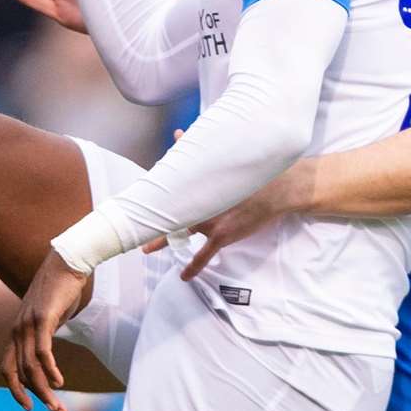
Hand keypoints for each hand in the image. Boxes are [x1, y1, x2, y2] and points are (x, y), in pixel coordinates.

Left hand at [2, 249, 88, 410]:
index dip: (16, 390)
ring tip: (59, 405)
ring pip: (31, 367)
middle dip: (36, 396)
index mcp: (17, 331)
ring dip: (45, 390)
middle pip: (19, 373)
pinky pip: (43, 352)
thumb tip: (50, 354)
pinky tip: (60, 381)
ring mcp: (28, 324)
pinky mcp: (42, 318)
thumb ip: (46, 336)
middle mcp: (18, 329)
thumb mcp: (50, 318)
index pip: (8, 368)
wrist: (68, 262)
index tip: (30, 406)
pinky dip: (50, 370)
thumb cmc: (61, 289)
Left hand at [142, 151, 302, 279]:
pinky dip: (193, 267)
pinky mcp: (222, 235)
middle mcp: (200, 202)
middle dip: (150, 218)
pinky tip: (184, 277)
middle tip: (133, 225)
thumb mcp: (223, 159)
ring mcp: (210, 221)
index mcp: (198, 185)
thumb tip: (178, 134)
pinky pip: (204, 255)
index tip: (135, 199)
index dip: (151, 194)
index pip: (167, 189)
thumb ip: (197, 148)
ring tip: (147, 249)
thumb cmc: (250, 172)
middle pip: (168, 212)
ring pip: (180, 233)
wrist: (278, 189)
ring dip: (162, 241)